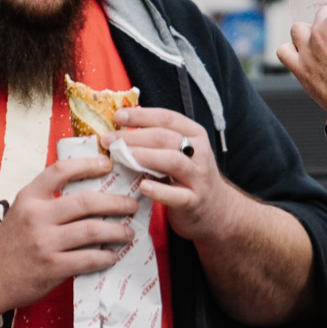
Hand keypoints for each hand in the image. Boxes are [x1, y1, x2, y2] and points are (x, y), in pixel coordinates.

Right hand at [0, 152, 135, 309]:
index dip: (88, 164)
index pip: (61, 170)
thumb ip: (48, 199)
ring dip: (117, 230)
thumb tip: (89, 191)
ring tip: (128, 232)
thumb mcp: (22, 211)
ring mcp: (45, 243)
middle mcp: (37, 217)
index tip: (107, 165)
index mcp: (29, 197)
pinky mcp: (52, 267)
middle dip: (116, 202)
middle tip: (130, 205)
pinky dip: (106, 256)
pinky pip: (89, 258)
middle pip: (86, 202)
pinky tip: (112, 255)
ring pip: (92, 230)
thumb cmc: (11, 244)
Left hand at [110, 106, 241, 244]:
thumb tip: (120, 129)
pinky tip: (142, 186)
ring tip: (123, 156)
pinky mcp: (193, 202)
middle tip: (109, 140)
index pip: (167, 118)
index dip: (141, 115)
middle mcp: (199, 153)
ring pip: (173, 161)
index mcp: (194, 135)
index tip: (117, 116)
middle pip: (166, 138)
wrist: (217, 211)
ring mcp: (198, 178)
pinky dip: (159, 191)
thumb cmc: (189, 178)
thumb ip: (157, 141)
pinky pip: (176, 195)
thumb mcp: (180, 153)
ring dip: (146, 156)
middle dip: (135, 136)